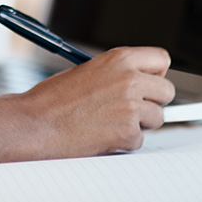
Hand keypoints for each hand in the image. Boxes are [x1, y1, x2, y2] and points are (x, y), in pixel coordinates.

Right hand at [0, 46, 174, 158]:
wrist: (35, 123)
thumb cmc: (52, 99)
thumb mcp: (88, 71)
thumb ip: (117, 74)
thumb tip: (140, 84)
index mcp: (119, 58)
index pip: (161, 59)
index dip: (155, 73)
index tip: (147, 83)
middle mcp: (129, 79)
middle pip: (166, 91)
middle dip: (152, 101)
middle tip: (132, 108)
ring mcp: (131, 106)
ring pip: (157, 118)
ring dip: (139, 124)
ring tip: (110, 122)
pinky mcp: (128, 132)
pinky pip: (139, 140)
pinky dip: (123, 142)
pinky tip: (101, 135)